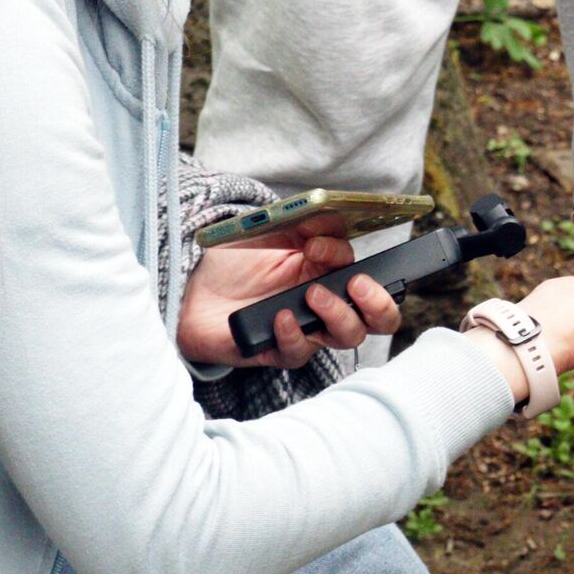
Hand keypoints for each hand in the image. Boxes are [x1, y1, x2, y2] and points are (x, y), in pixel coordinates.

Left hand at [178, 217, 401, 368]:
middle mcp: (328, 305)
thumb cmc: (237, 261)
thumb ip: (308, 225)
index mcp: (332, 274)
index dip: (351, 259)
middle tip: (357, 286)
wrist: (194, 289)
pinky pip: (300, 352)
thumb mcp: (275, 231)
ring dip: (338, 315)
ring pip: (348, 337)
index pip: (369, 275)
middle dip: (379, 304)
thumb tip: (330, 221)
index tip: (318, 246)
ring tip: (312, 295)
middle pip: (378, 318)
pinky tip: (280, 316)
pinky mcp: (281, 350)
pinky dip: (293, 335)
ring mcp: (308, 330)